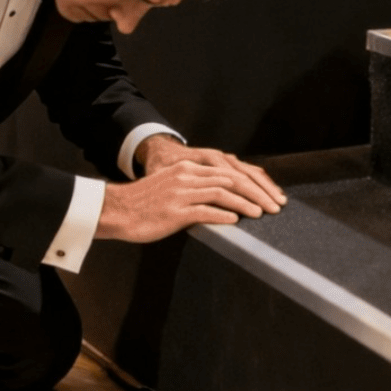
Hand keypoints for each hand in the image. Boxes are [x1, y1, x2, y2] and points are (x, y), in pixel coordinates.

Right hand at [99, 136, 285, 243]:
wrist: (117, 210)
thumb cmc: (144, 203)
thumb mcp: (170, 187)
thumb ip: (192, 188)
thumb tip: (220, 201)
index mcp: (186, 169)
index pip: (226, 172)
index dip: (250, 183)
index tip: (266, 194)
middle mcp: (185, 177)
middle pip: (229, 180)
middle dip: (255, 193)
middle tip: (273, 206)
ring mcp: (180, 193)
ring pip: (221, 193)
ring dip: (244, 204)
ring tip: (260, 213)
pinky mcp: (174, 211)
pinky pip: (204, 211)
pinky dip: (222, 215)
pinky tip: (235, 221)